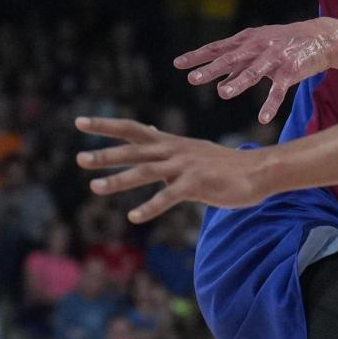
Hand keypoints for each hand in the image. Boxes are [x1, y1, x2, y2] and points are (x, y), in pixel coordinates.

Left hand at [75, 117, 269, 222]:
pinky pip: (168, 197)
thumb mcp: (192, 151)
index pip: (133, 129)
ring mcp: (185, 167)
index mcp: (171, 143)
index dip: (106, 126)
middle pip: (134, 149)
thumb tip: (150, 136)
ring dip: (119, 180)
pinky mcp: (197, 184)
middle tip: (80, 159)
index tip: (80, 122)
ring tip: (95, 187)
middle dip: (106, 154)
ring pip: (146, 171)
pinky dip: (150, 206)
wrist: (258, 171)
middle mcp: (175, 151)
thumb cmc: (224, 165)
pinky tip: (134, 216)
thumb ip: (168, 148)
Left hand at [175, 19, 337, 123]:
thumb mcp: (259, 48)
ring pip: (253, 72)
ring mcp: (275, 59)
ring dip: (238, 83)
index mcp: (247, 41)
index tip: (178, 64)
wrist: (321, 38)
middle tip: (193, 79)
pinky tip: (263, 118)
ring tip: (224, 94)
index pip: (217, 49)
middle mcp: (258, 48)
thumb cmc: (285, 44)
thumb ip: (238, 65)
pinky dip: (271, 104)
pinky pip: (279, 90)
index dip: (197, 56)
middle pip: (230, 59)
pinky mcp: (291, 71)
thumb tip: (217, 84)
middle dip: (211, 69)